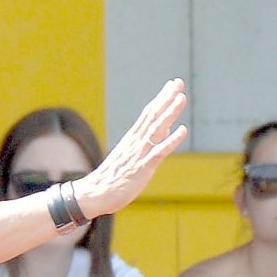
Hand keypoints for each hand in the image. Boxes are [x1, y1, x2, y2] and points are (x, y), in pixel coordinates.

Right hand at [73, 78, 187, 218]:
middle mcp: (135, 143)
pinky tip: (182, 130)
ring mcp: (139, 154)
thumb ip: (149, 143)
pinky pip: (159, 152)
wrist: (94, 194)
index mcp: (132, 139)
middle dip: (166, 99)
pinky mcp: (142, 168)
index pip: (148, 114)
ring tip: (181, 98)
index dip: (161, 99)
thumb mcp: (131, 157)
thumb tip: (166, 129)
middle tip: (178, 82)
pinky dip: (171, 140)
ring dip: (169, 113)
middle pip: (152, 116)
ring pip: (156, 129)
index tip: (172, 85)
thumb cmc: (112, 178)